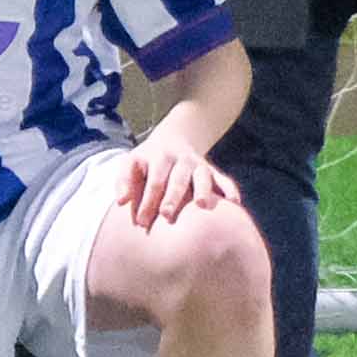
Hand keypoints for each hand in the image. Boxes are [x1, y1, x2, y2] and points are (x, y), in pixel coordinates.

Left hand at [114, 130, 238, 229]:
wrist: (175, 135)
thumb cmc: (148, 160)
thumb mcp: (132, 162)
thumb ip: (123, 181)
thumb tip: (121, 202)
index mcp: (158, 158)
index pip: (152, 180)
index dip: (146, 200)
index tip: (141, 221)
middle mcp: (180, 159)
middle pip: (176, 180)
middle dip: (172, 197)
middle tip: (166, 215)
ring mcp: (198, 164)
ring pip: (202, 176)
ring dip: (202, 190)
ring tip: (201, 204)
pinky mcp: (212, 170)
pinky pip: (223, 179)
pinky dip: (229, 188)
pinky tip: (234, 202)